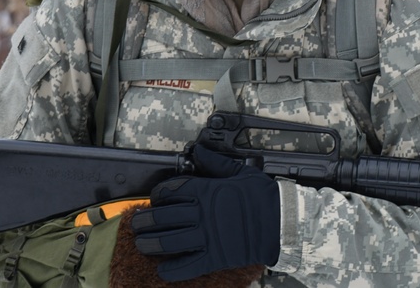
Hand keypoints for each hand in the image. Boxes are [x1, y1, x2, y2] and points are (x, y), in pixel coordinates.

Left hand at [130, 145, 280, 282]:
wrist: (282, 222)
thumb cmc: (263, 196)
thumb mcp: (241, 172)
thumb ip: (216, 163)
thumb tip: (200, 150)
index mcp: (208, 191)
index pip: (172, 190)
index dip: (158, 194)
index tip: (155, 197)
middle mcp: (203, 214)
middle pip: (163, 217)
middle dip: (145, 220)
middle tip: (137, 223)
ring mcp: (207, 237)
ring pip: (168, 242)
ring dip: (149, 244)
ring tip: (141, 244)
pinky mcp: (214, 257)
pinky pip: (187, 267)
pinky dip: (171, 271)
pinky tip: (162, 270)